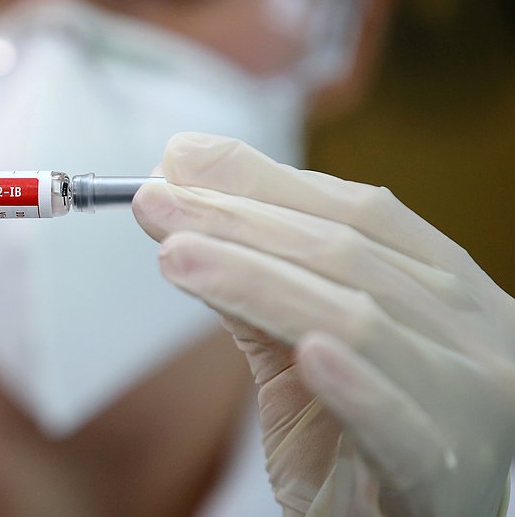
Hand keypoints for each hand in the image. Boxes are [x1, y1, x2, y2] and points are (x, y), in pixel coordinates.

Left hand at [134, 133, 513, 516]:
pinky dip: (353, 384)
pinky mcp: (444, 470)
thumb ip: (252, 274)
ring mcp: (473, 400)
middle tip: (153, 199)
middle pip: (345, 253)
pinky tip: (305, 355)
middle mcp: (477, 331)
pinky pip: (397, 420)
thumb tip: (181, 189)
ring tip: (174, 254)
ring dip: (255, 278)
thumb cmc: (345, 435)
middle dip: (237, 219)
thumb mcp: (295, 345)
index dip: (263, 180)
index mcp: (449, 288)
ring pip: (353, 317)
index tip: (178, 160)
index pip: (356, 211)